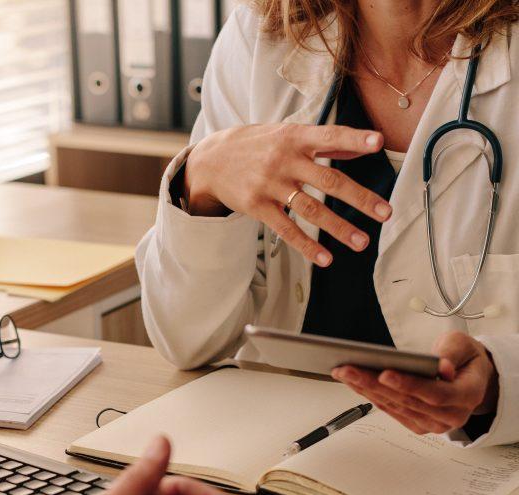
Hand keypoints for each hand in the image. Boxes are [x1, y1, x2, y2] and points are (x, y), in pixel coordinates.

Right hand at [184, 123, 391, 265]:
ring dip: (338, 228)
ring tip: (361, 242)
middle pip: (327, 180)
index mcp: (295, 137)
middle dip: (358, 198)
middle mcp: (284, 160)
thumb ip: (326, 142)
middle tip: (384, 213)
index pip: (329, 136)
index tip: (377, 143)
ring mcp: (270, 185)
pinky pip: (286, 230)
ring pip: (310, 210)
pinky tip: (325, 259)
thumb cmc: (257, 146)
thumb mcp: (288, 135)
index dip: (354, 140)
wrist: (211, 161)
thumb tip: (363, 146)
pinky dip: (307, 246)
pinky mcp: (257, 207)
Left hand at [332, 332, 498, 434]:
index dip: (409, 385)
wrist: (469, 376)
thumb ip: (452, 354)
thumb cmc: (464, 358)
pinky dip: (370, 395)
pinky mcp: (416, 424)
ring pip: (395, 407)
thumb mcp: (463, 345)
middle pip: (408, 401)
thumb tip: (441, 367)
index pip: (436, 394)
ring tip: (343, 372)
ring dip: (365, 390)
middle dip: (374, 384)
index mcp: (468, 396)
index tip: (384, 373)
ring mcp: (432, 424)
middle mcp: (451, 416)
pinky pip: (390, 410)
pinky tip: (353, 382)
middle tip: (349, 369)